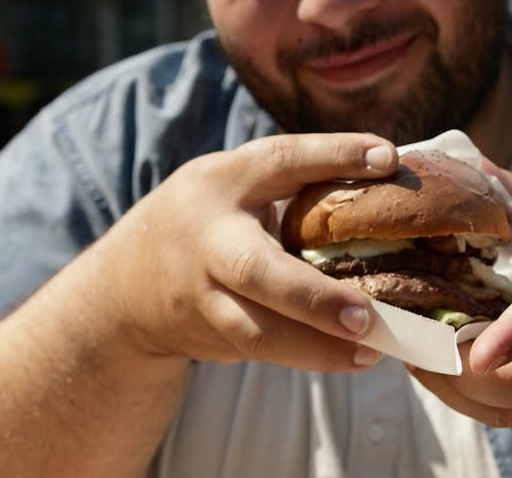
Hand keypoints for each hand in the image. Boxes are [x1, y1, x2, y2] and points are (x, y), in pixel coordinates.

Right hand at [79, 133, 397, 370]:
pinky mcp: (208, 336)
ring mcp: (202, 296)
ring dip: (316, 346)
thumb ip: (296, 179)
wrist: (125, 287)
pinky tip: (351, 357)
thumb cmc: (208, 222)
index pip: (278, 161)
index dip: (332, 155)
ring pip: (256, 330)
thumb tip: (387, 168)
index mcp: (221, 183)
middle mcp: (208, 239)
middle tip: (367, 316)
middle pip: (255, 270)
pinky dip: (308, 356)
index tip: (386, 159)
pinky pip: (262, 349)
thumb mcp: (236, 185)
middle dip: (312, 296)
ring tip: (372, 349)